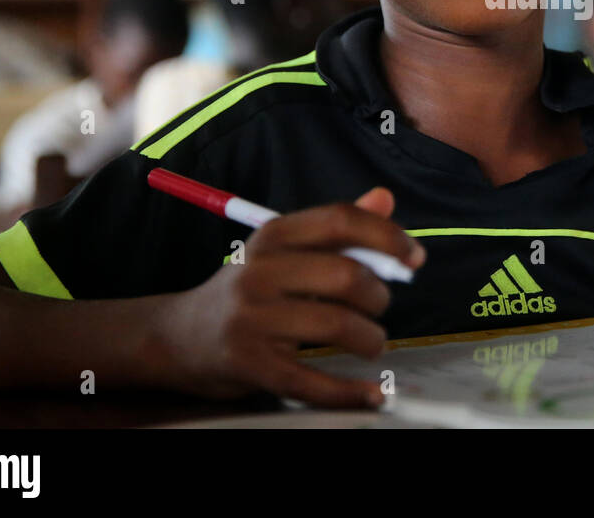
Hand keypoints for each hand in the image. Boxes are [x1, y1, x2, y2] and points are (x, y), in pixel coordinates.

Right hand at [155, 187, 424, 406]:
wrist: (178, 338)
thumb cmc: (248, 291)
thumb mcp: (284, 250)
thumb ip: (336, 228)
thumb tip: (385, 198)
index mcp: (273, 236)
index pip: (339, 221)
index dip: (387, 236)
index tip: (415, 258)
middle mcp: (259, 272)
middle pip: (344, 275)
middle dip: (378, 295)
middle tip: (380, 307)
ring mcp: (251, 319)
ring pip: (335, 325)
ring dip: (370, 338)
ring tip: (371, 343)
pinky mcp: (250, 364)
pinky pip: (310, 381)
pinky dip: (348, 391)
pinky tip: (371, 394)